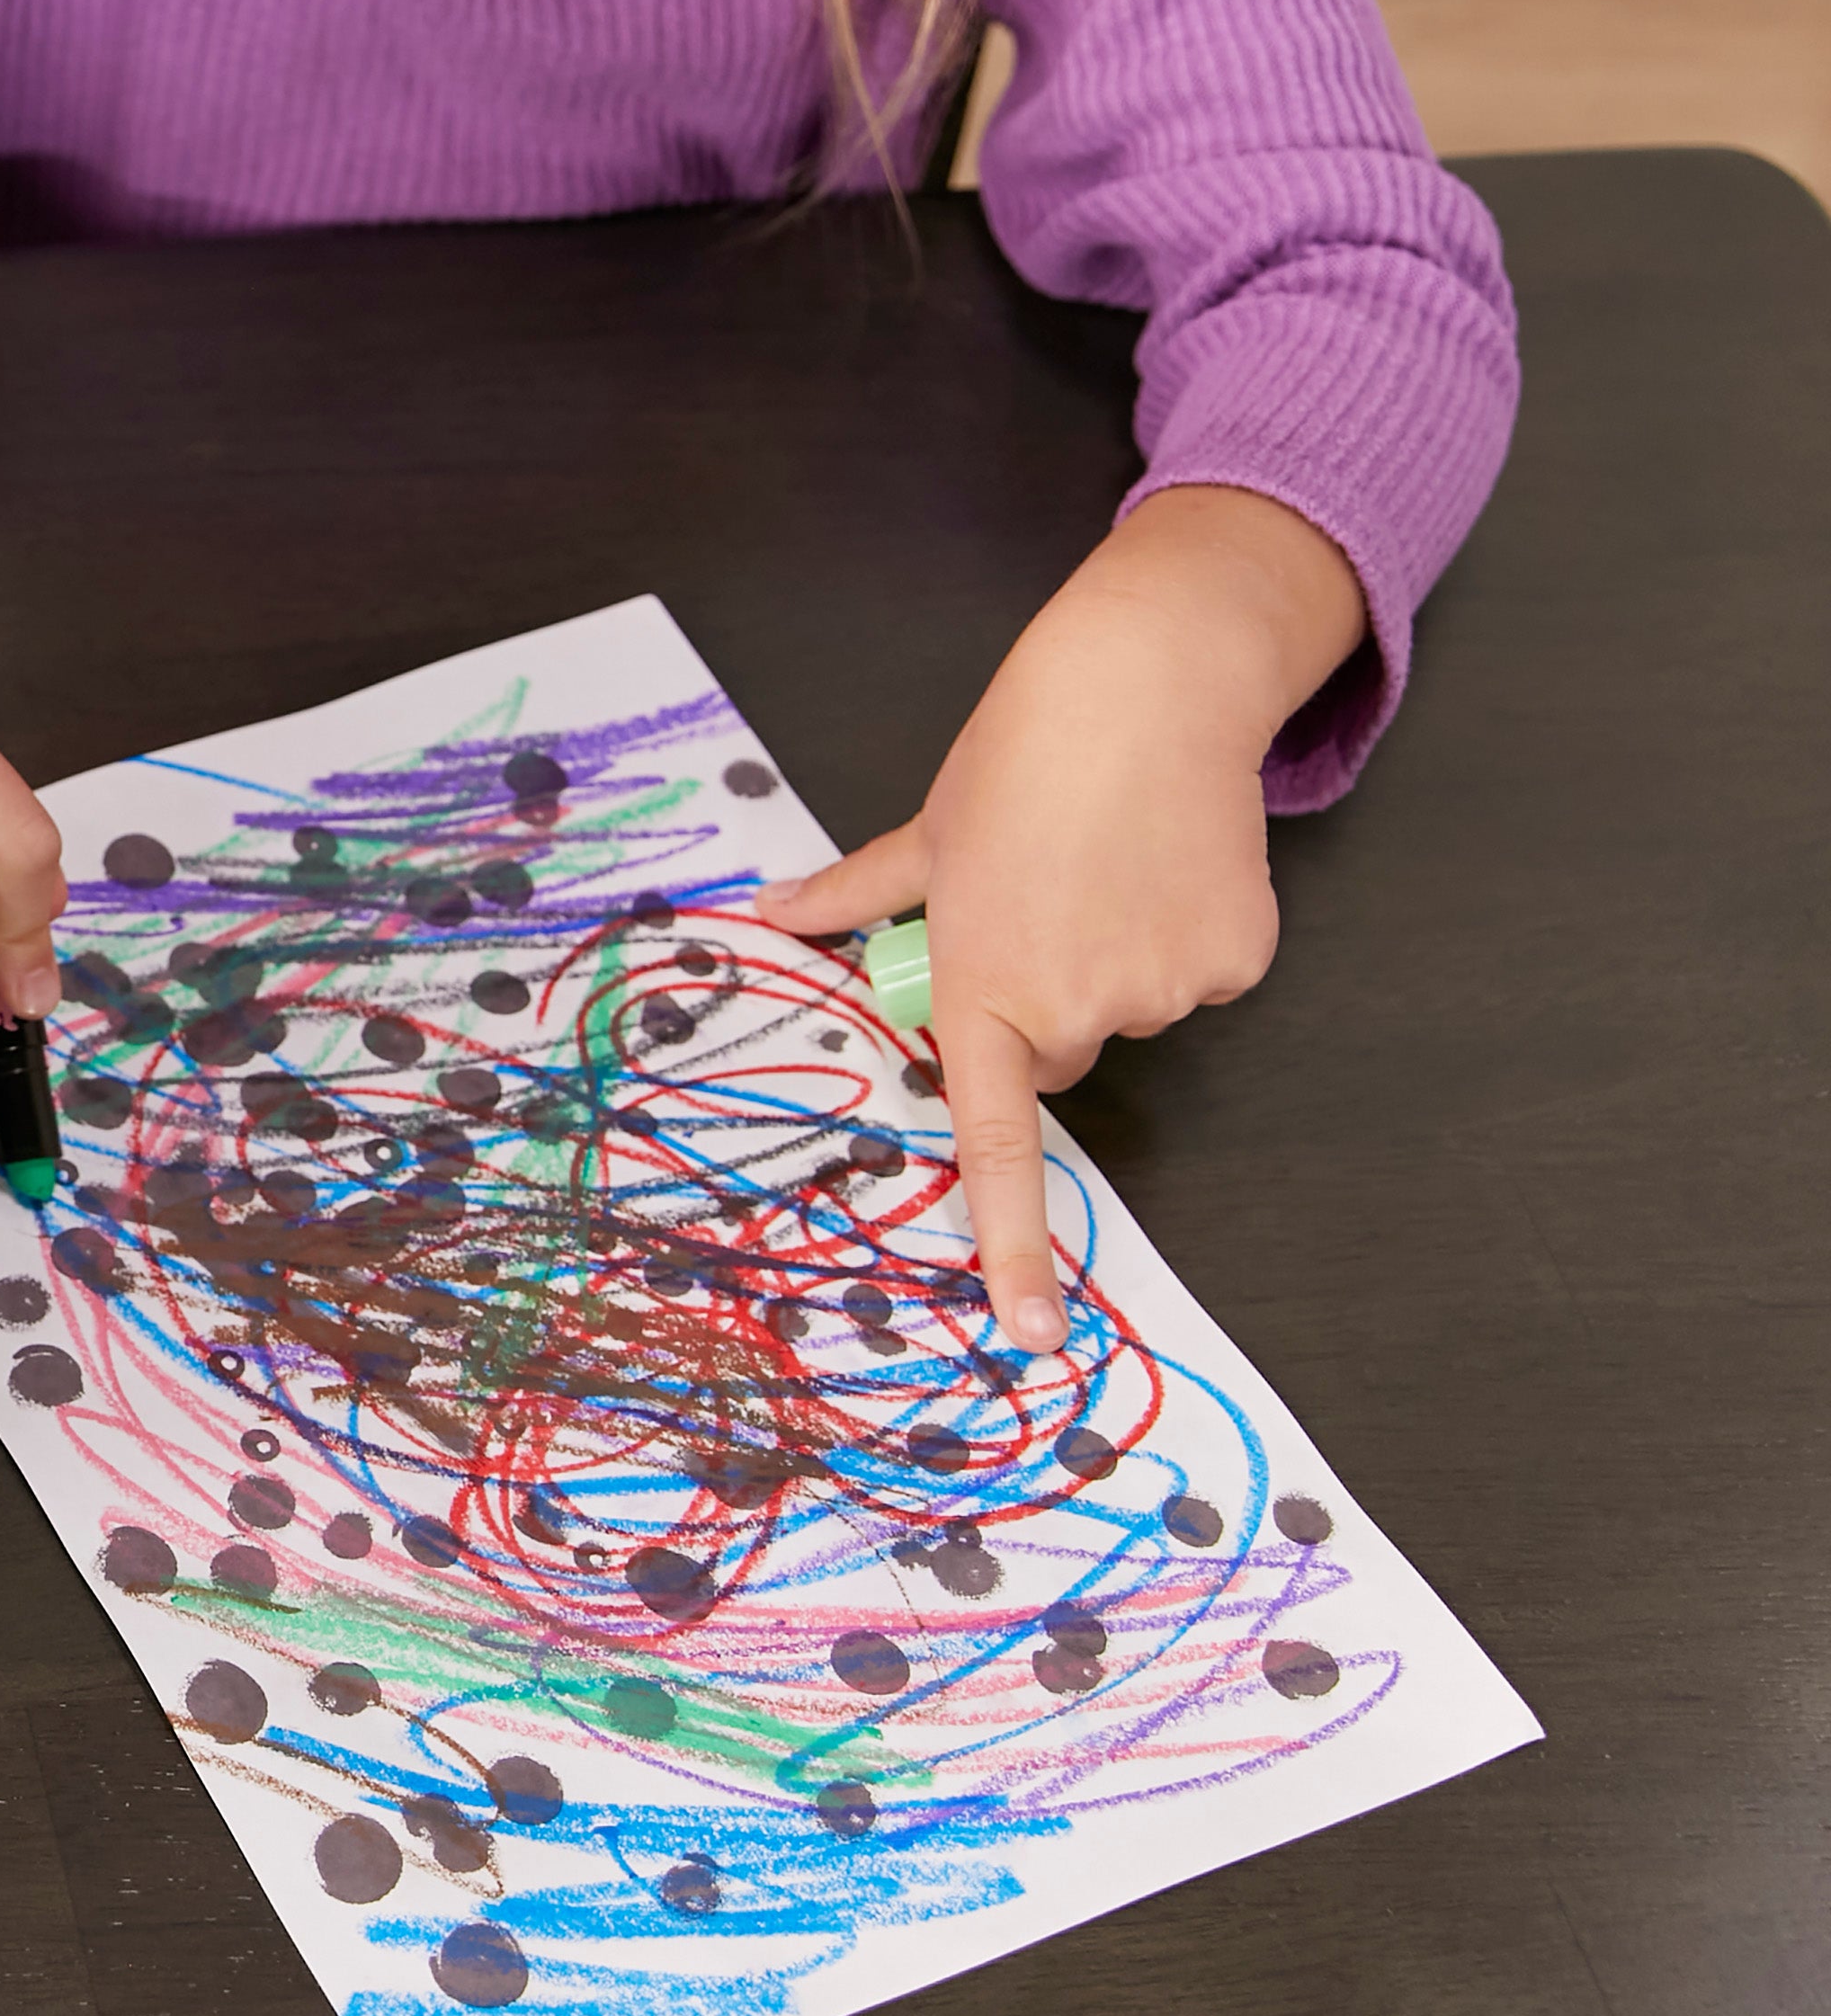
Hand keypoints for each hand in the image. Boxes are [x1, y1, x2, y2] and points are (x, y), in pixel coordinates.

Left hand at [756, 485, 1367, 1356]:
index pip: (995, 1143)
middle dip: (1040, 999)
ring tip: (1104, 860)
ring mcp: (1170, 988)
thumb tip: (776, 914)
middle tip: (1039, 902)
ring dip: (1112, 960)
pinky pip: (1197, 977)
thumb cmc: (1021, 755)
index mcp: (989, 988)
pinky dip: (1182, 935)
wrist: (1145, 683)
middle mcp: (1084, 1006)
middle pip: (1055, 1051)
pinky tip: (1166, 860)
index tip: (1031, 1332)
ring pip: (1127, 1009)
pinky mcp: (1241, 960)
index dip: (1012, 1245)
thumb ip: (857, 896)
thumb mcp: (930, 831)